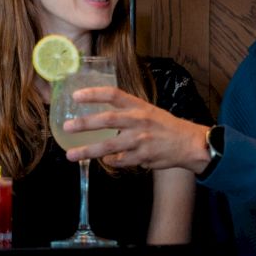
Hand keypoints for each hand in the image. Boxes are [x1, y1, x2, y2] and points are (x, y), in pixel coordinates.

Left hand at [62, 86, 211, 172]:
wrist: (189, 144)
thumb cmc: (165, 126)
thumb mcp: (148, 111)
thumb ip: (126, 111)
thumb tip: (100, 116)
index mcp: (138, 106)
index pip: (113, 94)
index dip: (93, 93)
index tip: (76, 96)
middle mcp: (138, 120)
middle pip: (107, 120)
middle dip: (84, 124)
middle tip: (66, 127)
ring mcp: (140, 140)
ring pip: (109, 146)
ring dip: (88, 151)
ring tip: (71, 155)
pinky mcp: (143, 157)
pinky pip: (120, 161)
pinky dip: (111, 161)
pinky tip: (106, 161)